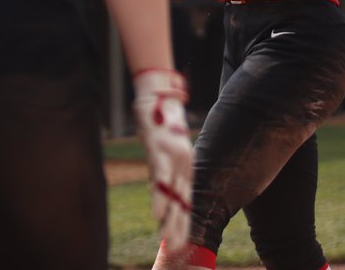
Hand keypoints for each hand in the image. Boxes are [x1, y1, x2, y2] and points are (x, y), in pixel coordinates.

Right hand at [132, 70, 192, 249]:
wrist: (160, 94)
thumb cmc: (163, 121)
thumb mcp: (167, 147)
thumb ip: (167, 166)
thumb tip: (164, 183)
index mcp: (186, 167)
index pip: (187, 200)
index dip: (185, 222)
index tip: (182, 244)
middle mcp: (182, 166)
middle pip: (182, 202)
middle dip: (179, 227)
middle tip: (177, 250)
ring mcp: (172, 158)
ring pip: (173, 194)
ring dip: (170, 218)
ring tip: (169, 238)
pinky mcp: (160, 150)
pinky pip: (160, 178)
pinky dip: (159, 196)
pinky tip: (157, 213)